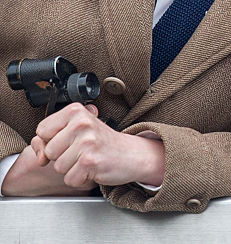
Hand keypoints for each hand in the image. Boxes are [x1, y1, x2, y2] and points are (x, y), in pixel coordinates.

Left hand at [31, 103, 165, 188]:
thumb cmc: (102, 143)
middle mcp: (82, 124)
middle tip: (82, 150)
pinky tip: (92, 168)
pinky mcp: (90, 162)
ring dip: (72, 168)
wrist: (132, 154)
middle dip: (63, 156)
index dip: (51, 140)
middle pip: (49, 151)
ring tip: (88, 159)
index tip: (69, 140)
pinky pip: (70, 179)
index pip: (42, 130)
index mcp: (76, 111)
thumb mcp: (75, 131)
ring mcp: (87, 143)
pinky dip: (80, 178)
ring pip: (58, 167)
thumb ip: (48, 139)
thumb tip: (39, 157)